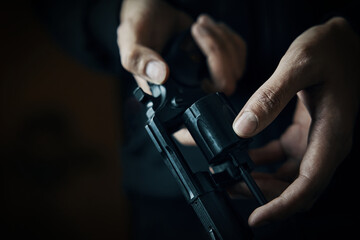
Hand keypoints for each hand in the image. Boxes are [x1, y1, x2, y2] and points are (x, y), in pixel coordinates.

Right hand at [117, 0, 245, 94]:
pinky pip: (238, 55)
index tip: (200, 74)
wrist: (153, 10)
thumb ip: (139, 60)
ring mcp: (207, 76)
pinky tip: (211, 29)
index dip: (206, 102)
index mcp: (169, 94)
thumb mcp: (131, 42)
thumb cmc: (140, 28)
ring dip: (221, 40)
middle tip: (198, 29)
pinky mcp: (219, 62)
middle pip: (224, 85)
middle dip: (216, 51)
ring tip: (200, 24)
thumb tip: (161, 75)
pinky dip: (228, 37)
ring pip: (235, 70)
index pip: (194, 112)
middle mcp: (190, 89)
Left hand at [232, 17, 359, 225]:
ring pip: (288, 177)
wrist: (340, 41)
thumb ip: (270, 97)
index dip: (283, 206)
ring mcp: (315, 141)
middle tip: (230, 187)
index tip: (258, 217)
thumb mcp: (297, 66)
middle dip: (264, 195)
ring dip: (260, 181)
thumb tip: (242, 128)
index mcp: (332, 134)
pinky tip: (243, 156)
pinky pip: (282, 159)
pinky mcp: (304, 134)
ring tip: (230, 174)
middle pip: (296, 187)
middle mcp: (326, 144)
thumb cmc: (328, 50)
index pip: (309, 184)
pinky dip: (262, 163)